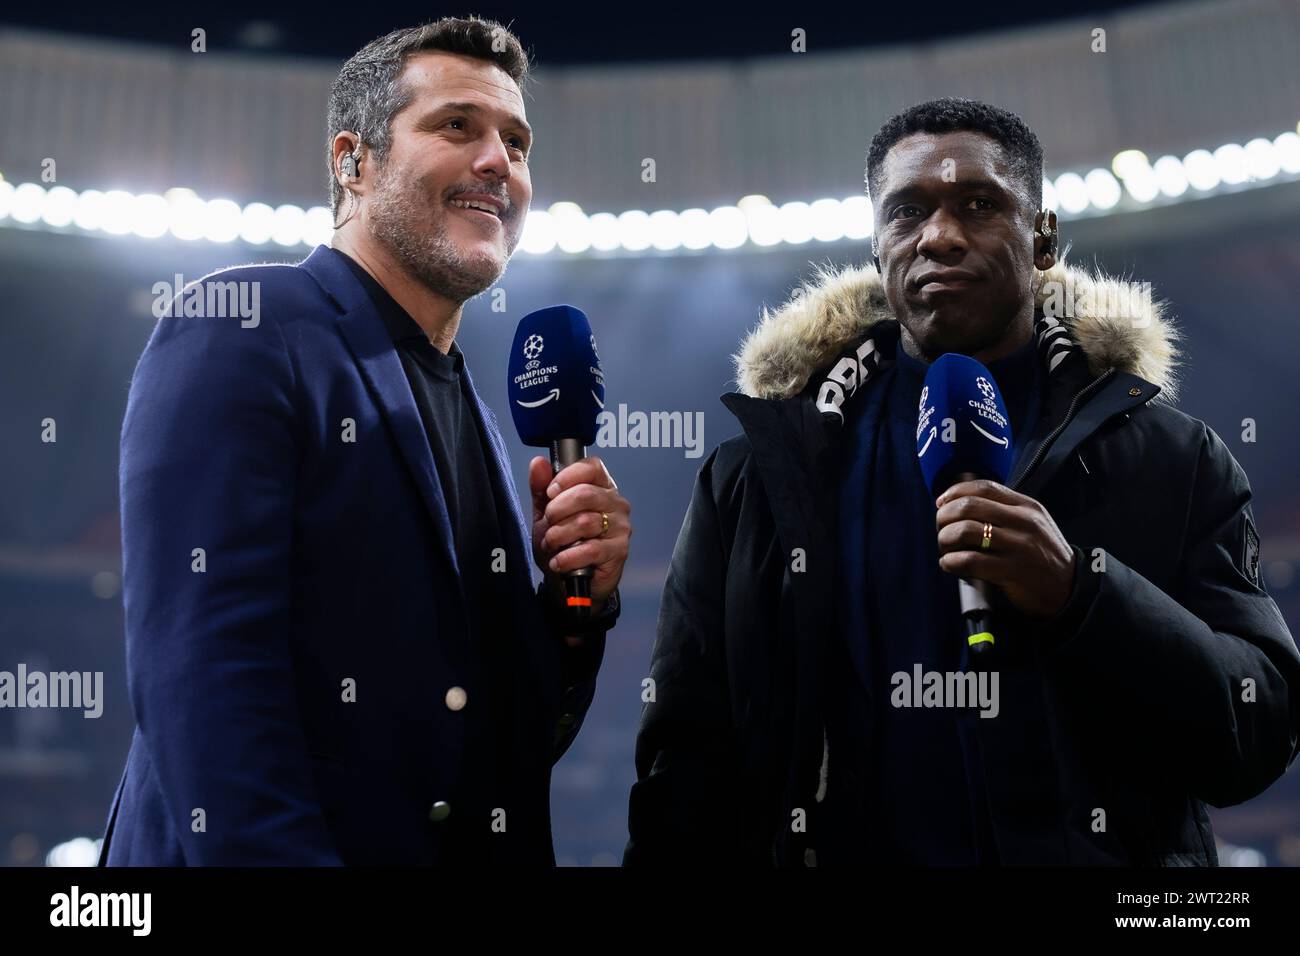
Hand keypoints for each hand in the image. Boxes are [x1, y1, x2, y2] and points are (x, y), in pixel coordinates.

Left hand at [529, 455, 631, 637]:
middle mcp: (615, 503)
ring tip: (552, 544)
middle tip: (549, 523)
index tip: (550, 492)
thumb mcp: (546, 514)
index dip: (567, 477)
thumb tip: (538, 463)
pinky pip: (591, 549)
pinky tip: (559, 561)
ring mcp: (620, 527)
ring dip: (559, 535)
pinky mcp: (619, 551)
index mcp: (601, 487)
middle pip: (585, 494)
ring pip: (585, 522)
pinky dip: (568, 557)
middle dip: (557, 510)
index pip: (592, 467)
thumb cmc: (562, 543)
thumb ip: (541, 488)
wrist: (568, 580)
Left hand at [935, 479, 1075, 618]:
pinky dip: (951, 562)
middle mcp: (1023, 522)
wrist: (1069, 588)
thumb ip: (1005, 510)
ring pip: (965, 531)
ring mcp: (1018, 547)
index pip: (984, 487)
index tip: (942, 502)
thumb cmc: (1043, 555)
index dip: (955, 492)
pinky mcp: (1012, 571)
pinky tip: (950, 564)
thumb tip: (961, 504)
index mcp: (1026, 507)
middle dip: (945, 516)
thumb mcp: (1033, 523)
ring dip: (945, 539)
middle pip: (969, 507)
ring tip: (945, 548)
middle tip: (941, 528)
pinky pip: (970, 561)